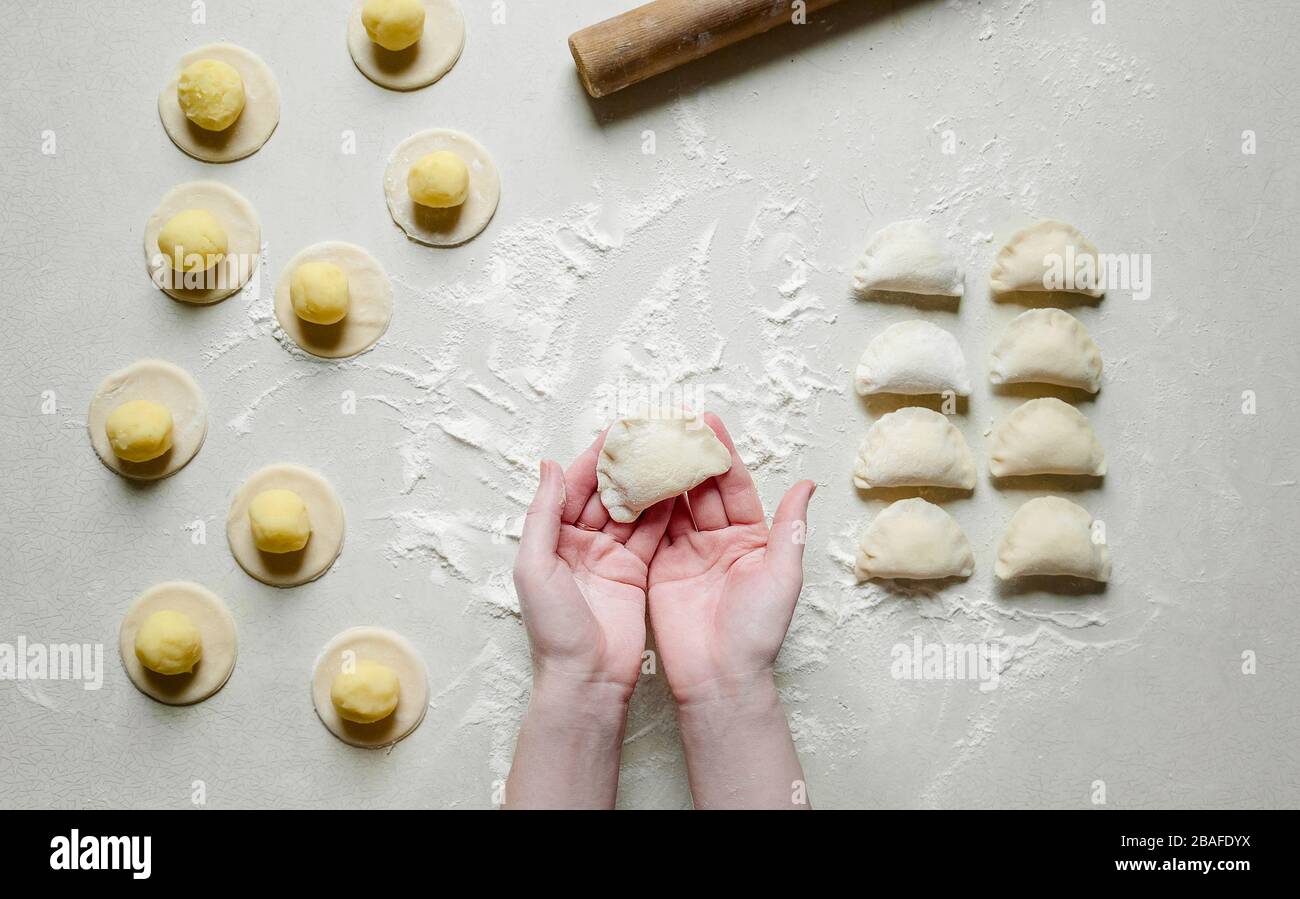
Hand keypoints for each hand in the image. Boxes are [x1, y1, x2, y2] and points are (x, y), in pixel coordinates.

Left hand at [513, 434, 672, 697]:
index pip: (574, 486)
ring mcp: (608, 557)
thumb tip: (548, 464)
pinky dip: (662, 514)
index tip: (618, 431)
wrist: (586, 678)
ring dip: (647, 484)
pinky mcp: (634, 572)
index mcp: (551, 538)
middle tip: (650, 436)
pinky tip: (677, 491)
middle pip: (605, 493)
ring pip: (630, 510)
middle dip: (626, 464)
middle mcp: (578, 543)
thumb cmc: (555, 630)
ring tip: (668, 455)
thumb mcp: (536, 566)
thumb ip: (543, 514)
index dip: (595, 457)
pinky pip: (649, 535)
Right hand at [647, 414, 815, 700]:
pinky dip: (640, 505)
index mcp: (751, 537)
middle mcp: (718, 540)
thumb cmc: (757, 632)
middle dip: (685, 455)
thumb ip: (790, 528)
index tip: (706, 422)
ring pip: (672, 504)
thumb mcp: (782, 574)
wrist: (720, 677)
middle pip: (699, 489)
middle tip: (667, 422)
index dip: (720, 453)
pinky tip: (629, 479)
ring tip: (645, 442)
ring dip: (660, 474)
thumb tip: (808, 484)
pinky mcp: (660, 569)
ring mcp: (687, 553)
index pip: (732, 485)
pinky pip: (650, 530)